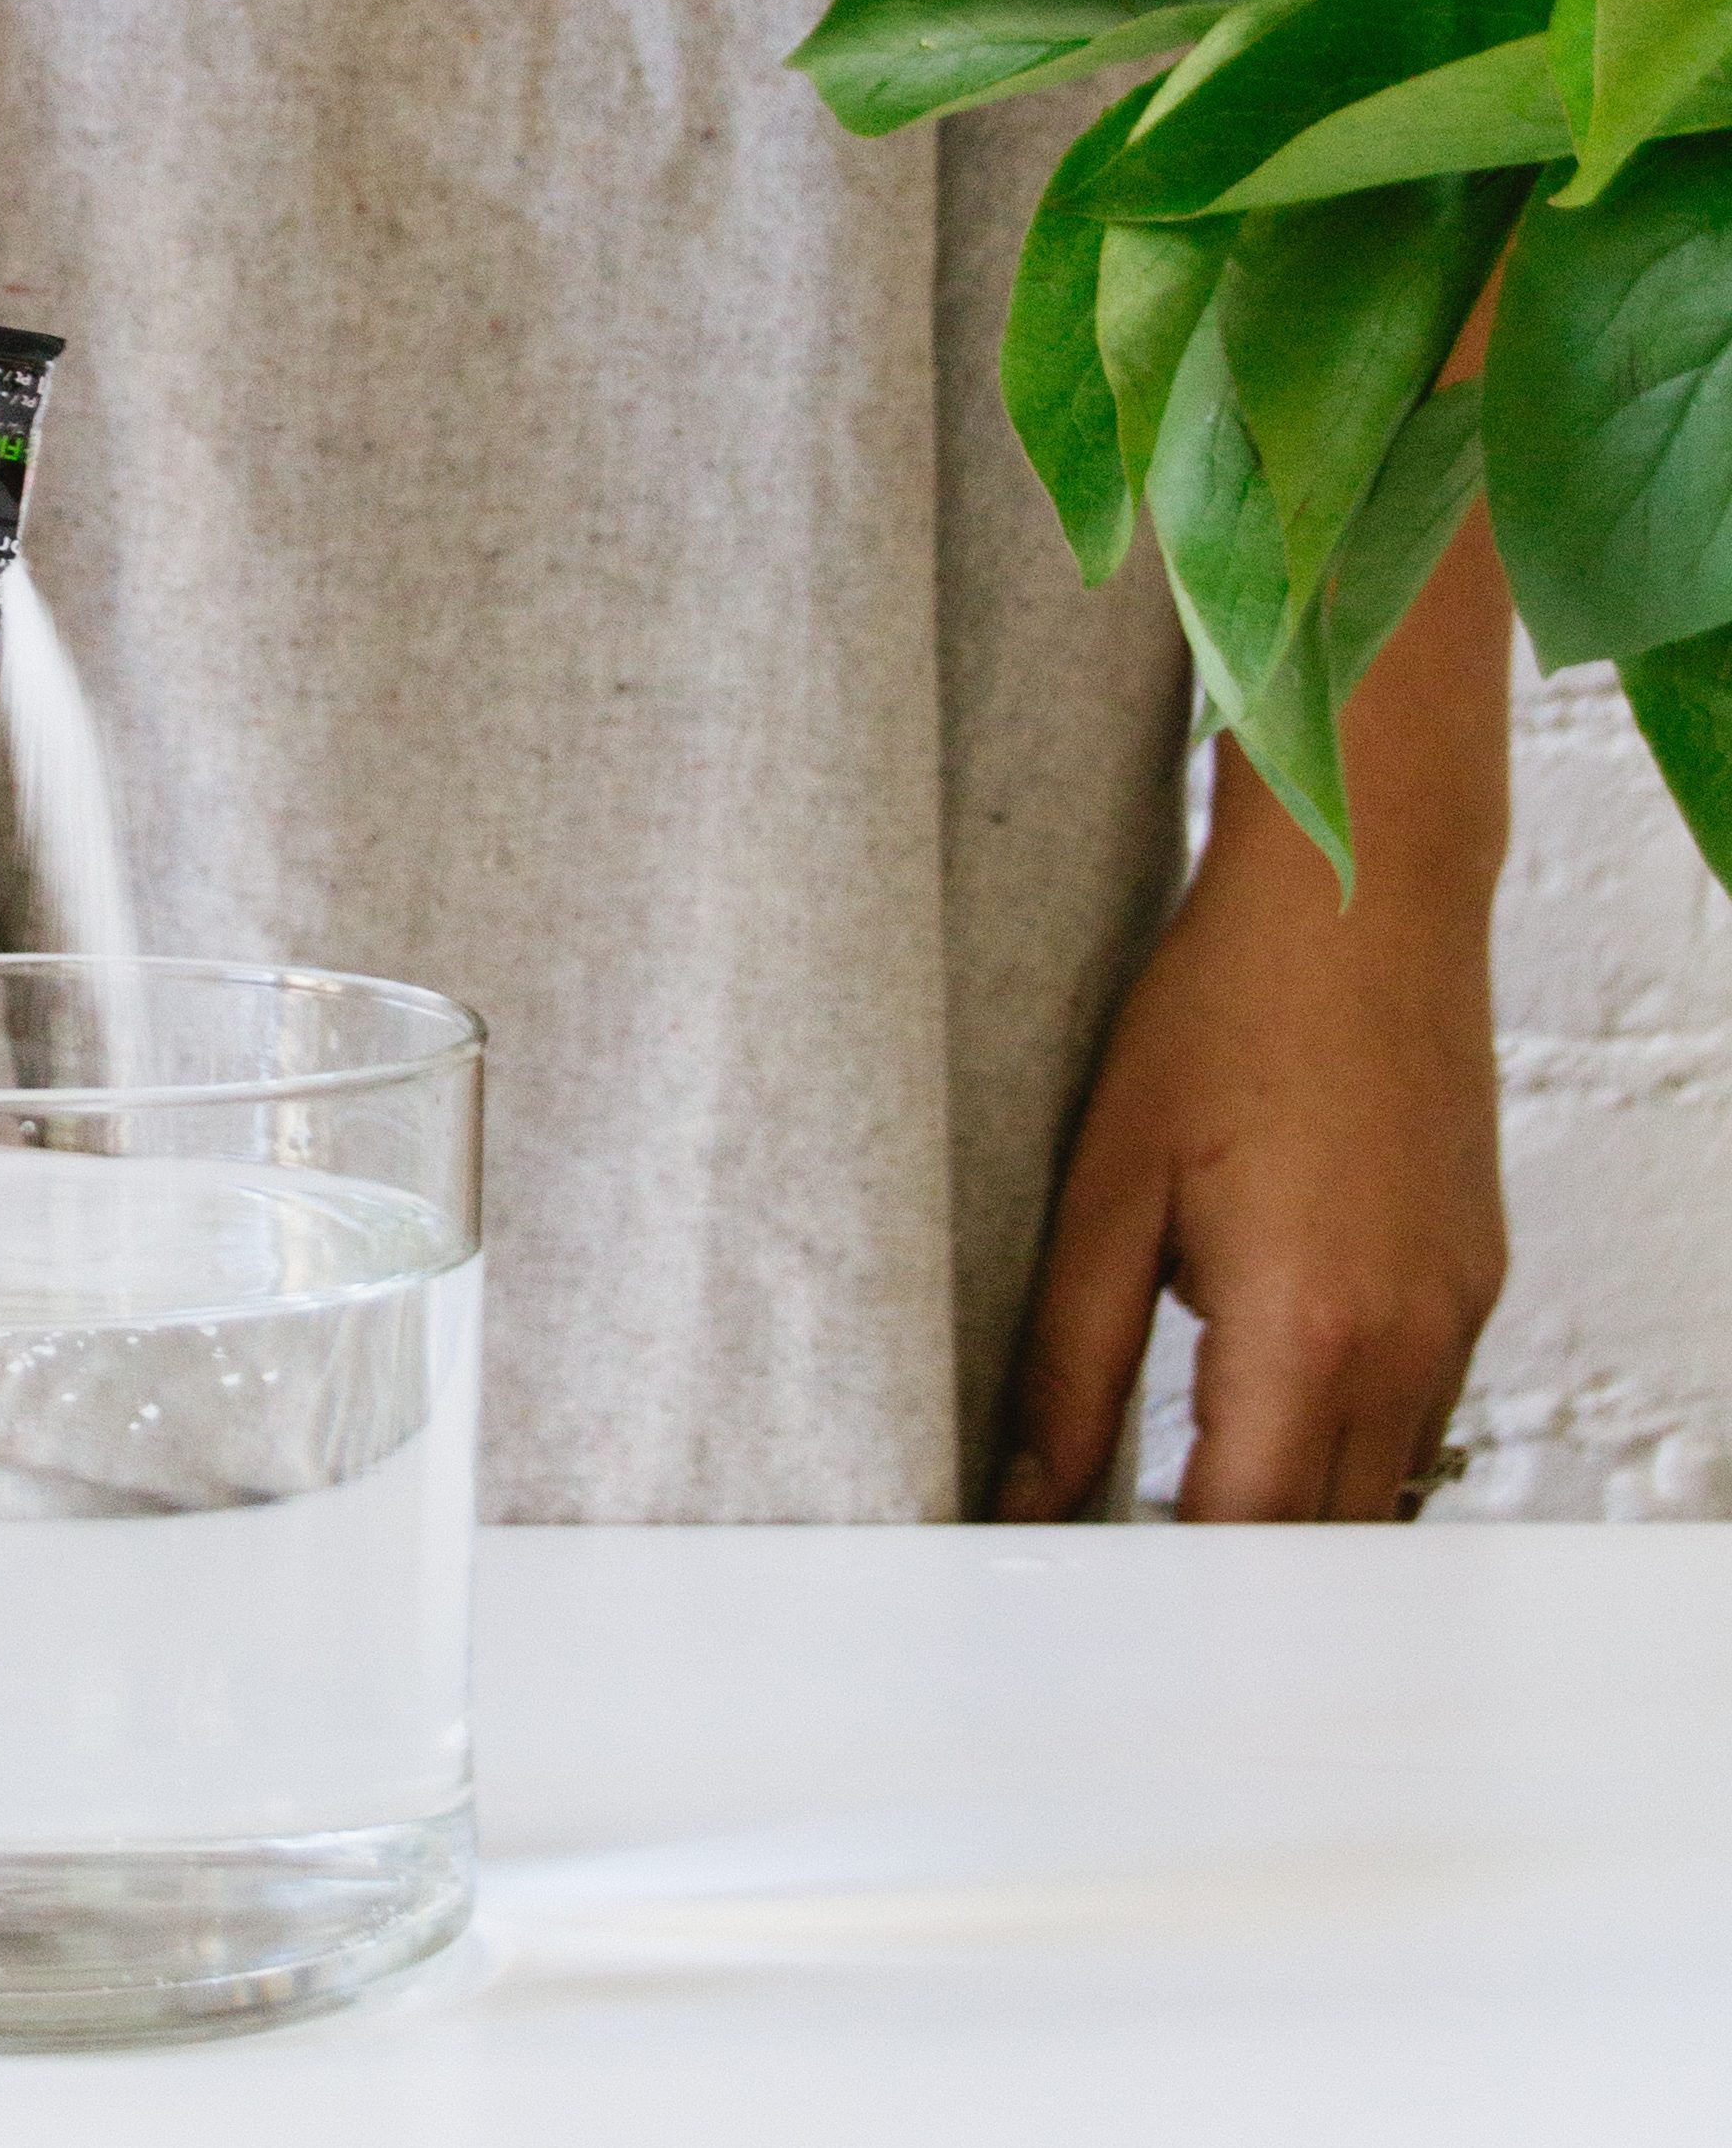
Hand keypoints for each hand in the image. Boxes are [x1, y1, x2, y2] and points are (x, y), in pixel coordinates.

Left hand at [995, 742, 1506, 1522]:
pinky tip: (1261, 1404)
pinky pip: (1416, 1417)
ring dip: (1291, 1513)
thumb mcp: (1109, 1184)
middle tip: (1124, 1574)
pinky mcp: (1473, 1287)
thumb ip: (1065, 1360)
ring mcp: (1456, 1320)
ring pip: (1382, 1492)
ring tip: (1182, 1500)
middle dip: (1230, 1576)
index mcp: (1307, 1332)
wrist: (1357, 899)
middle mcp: (1407, 1346)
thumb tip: (1025, 1496)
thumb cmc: (1225, 1012)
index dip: (1164, 1594)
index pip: (1243, 1540)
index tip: (1090, 1599)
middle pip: (1326, 1545)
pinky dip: (1342, 1442)